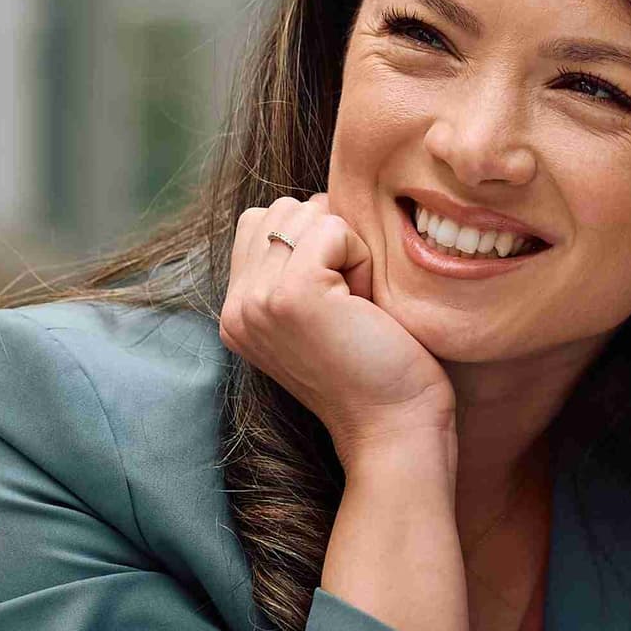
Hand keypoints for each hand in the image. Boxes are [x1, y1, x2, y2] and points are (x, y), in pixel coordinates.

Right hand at [220, 194, 453, 471]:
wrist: (395, 429)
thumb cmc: (379, 369)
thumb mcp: (323, 312)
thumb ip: (297, 263)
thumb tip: (315, 202)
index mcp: (236, 312)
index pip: (262, 222)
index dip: (316, 245)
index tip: (339, 305)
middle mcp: (235, 307)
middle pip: (282, 210)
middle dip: (331, 241)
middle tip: (352, 306)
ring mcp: (257, 300)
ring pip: (307, 214)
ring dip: (348, 249)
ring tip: (357, 307)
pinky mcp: (291, 295)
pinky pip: (333, 228)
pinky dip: (363, 257)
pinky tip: (366, 307)